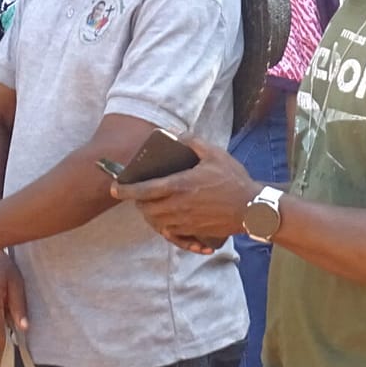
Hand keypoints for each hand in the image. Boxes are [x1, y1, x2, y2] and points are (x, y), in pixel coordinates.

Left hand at [111, 136, 257, 253]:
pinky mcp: (192, 231)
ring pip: (155, 221)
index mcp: (180, 185)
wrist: (251, 208)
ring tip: (149, 205)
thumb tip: (174, 133)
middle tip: (136, 193)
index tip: (114, 187)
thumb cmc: (233, 180)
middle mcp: (178, 206)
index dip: (125, 189)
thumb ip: (191, 142)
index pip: (143, 190)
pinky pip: (169, 233)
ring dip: (148, 213)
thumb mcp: (215, 154)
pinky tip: (164, 220)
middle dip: (137, 201)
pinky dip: (162, 226)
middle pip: (145, 208)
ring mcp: (184, 221)